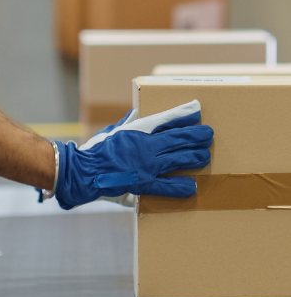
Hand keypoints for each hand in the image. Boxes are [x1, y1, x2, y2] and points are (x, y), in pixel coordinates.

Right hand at [54, 100, 212, 210]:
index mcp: (138, 131)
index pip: (166, 119)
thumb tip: (138, 112)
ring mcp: (147, 166)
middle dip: (197, 136)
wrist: (86, 170)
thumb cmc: (98, 149)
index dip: (183, 114)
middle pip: (179, 139)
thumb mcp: (114, 130)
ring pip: (179, 159)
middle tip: (209, 134)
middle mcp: (146, 147)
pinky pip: (168, 186)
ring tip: (206, 155)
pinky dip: (181, 187)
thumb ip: (129, 123)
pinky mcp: (145, 183)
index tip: (197, 110)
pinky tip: (193, 187)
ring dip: (195, 157)